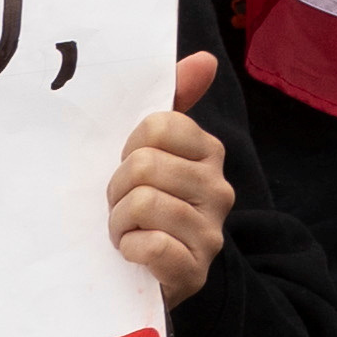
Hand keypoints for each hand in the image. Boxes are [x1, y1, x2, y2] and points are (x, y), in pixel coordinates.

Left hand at [108, 55, 233, 306]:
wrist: (149, 277)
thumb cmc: (145, 207)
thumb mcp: (153, 153)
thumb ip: (175, 102)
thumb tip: (205, 59)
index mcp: (208, 153)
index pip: (158, 126)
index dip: (129, 148)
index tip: (128, 168)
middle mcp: (219, 190)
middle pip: (144, 165)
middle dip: (117, 190)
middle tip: (122, 208)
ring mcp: (210, 233)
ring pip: (143, 204)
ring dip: (118, 224)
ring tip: (126, 233)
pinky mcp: (195, 271)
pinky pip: (152, 245)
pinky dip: (131, 250)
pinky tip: (134, 256)